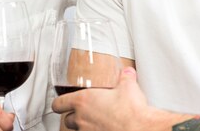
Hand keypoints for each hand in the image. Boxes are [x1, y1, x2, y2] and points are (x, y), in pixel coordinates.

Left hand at [52, 67, 174, 130]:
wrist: (141, 128)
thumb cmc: (131, 111)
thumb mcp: (128, 87)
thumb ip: (125, 78)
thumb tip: (127, 73)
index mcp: (83, 101)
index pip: (58, 104)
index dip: (59, 103)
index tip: (60, 103)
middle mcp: (82, 119)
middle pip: (67, 119)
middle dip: (74, 116)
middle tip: (83, 112)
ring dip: (84, 126)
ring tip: (95, 122)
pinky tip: (103, 129)